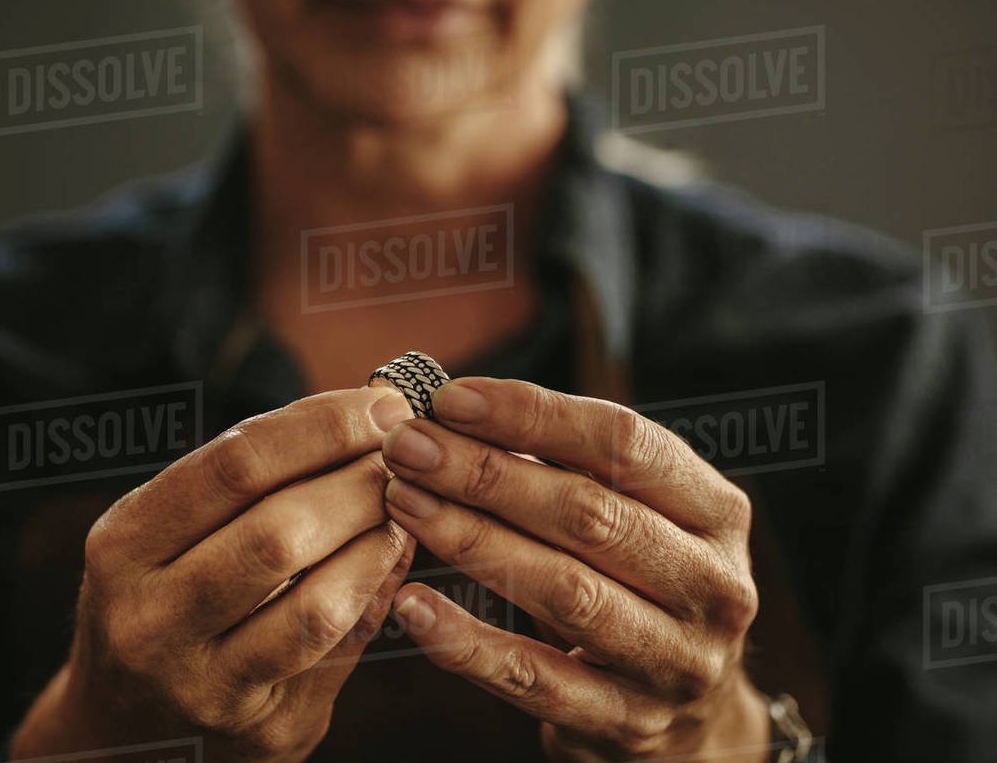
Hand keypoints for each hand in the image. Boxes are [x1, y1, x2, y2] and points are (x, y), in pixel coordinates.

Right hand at [11, 387, 416, 761]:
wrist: (129, 724)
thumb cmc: (166, 594)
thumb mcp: (172, 531)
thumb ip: (255, 479)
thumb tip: (368, 419)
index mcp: (123, 545)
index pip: (234, 465)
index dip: (320, 427)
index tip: (379, 403)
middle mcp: (148, 620)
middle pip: (278, 533)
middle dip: (358, 483)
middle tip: (405, 454)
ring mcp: (203, 685)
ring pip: (317, 604)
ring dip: (377, 540)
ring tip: (403, 504)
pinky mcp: (262, 729)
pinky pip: (340, 651)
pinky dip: (375, 593)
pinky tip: (390, 557)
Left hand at [380, 378, 769, 761]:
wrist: (694, 715)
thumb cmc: (641, 580)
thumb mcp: (638, 514)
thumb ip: (569, 465)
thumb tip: (454, 412)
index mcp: (717, 512)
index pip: (626, 444)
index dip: (534, 414)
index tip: (451, 398)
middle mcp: (711, 586)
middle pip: (589, 514)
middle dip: (485, 472)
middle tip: (407, 446)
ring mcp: (674, 663)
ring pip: (564, 591)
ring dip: (472, 539)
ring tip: (404, 501)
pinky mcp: (625, 724)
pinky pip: (533, 679)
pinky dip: (468, 642)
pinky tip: (413, 604)